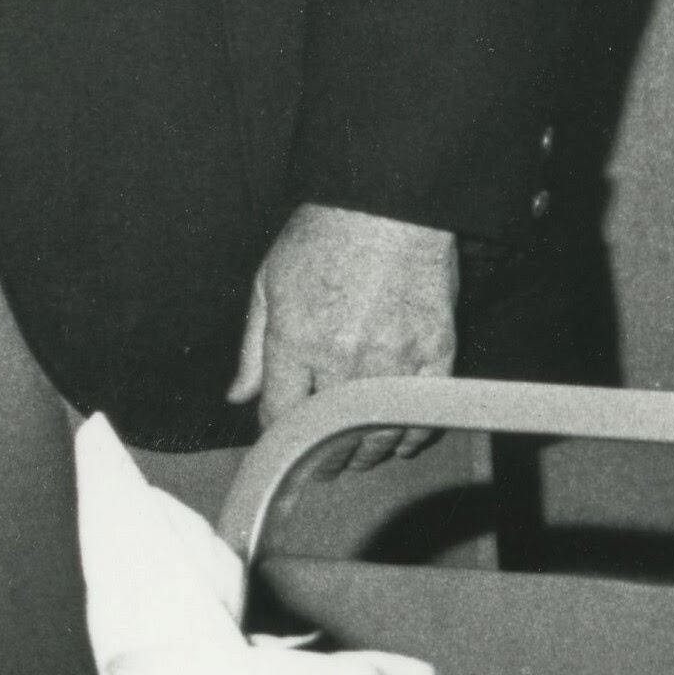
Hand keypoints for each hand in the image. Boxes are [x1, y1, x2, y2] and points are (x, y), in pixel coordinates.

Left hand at [236, 201, 454, 452]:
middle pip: (331, 435)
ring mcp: (395, 360)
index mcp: (296, 341)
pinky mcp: (437, 355)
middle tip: (321, 467)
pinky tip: (398, 441)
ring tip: (357, 459)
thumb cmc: (321, 238)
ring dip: (366, 454)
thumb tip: (236, 396)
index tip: (281, 444)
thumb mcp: (267, 284)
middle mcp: (344, 358)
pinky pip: (423, 415)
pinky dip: (411, 435)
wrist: (389, 207)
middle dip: (323, 458)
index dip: (278, 437)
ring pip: (379, 434)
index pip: (282, 416)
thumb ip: (252, 349)